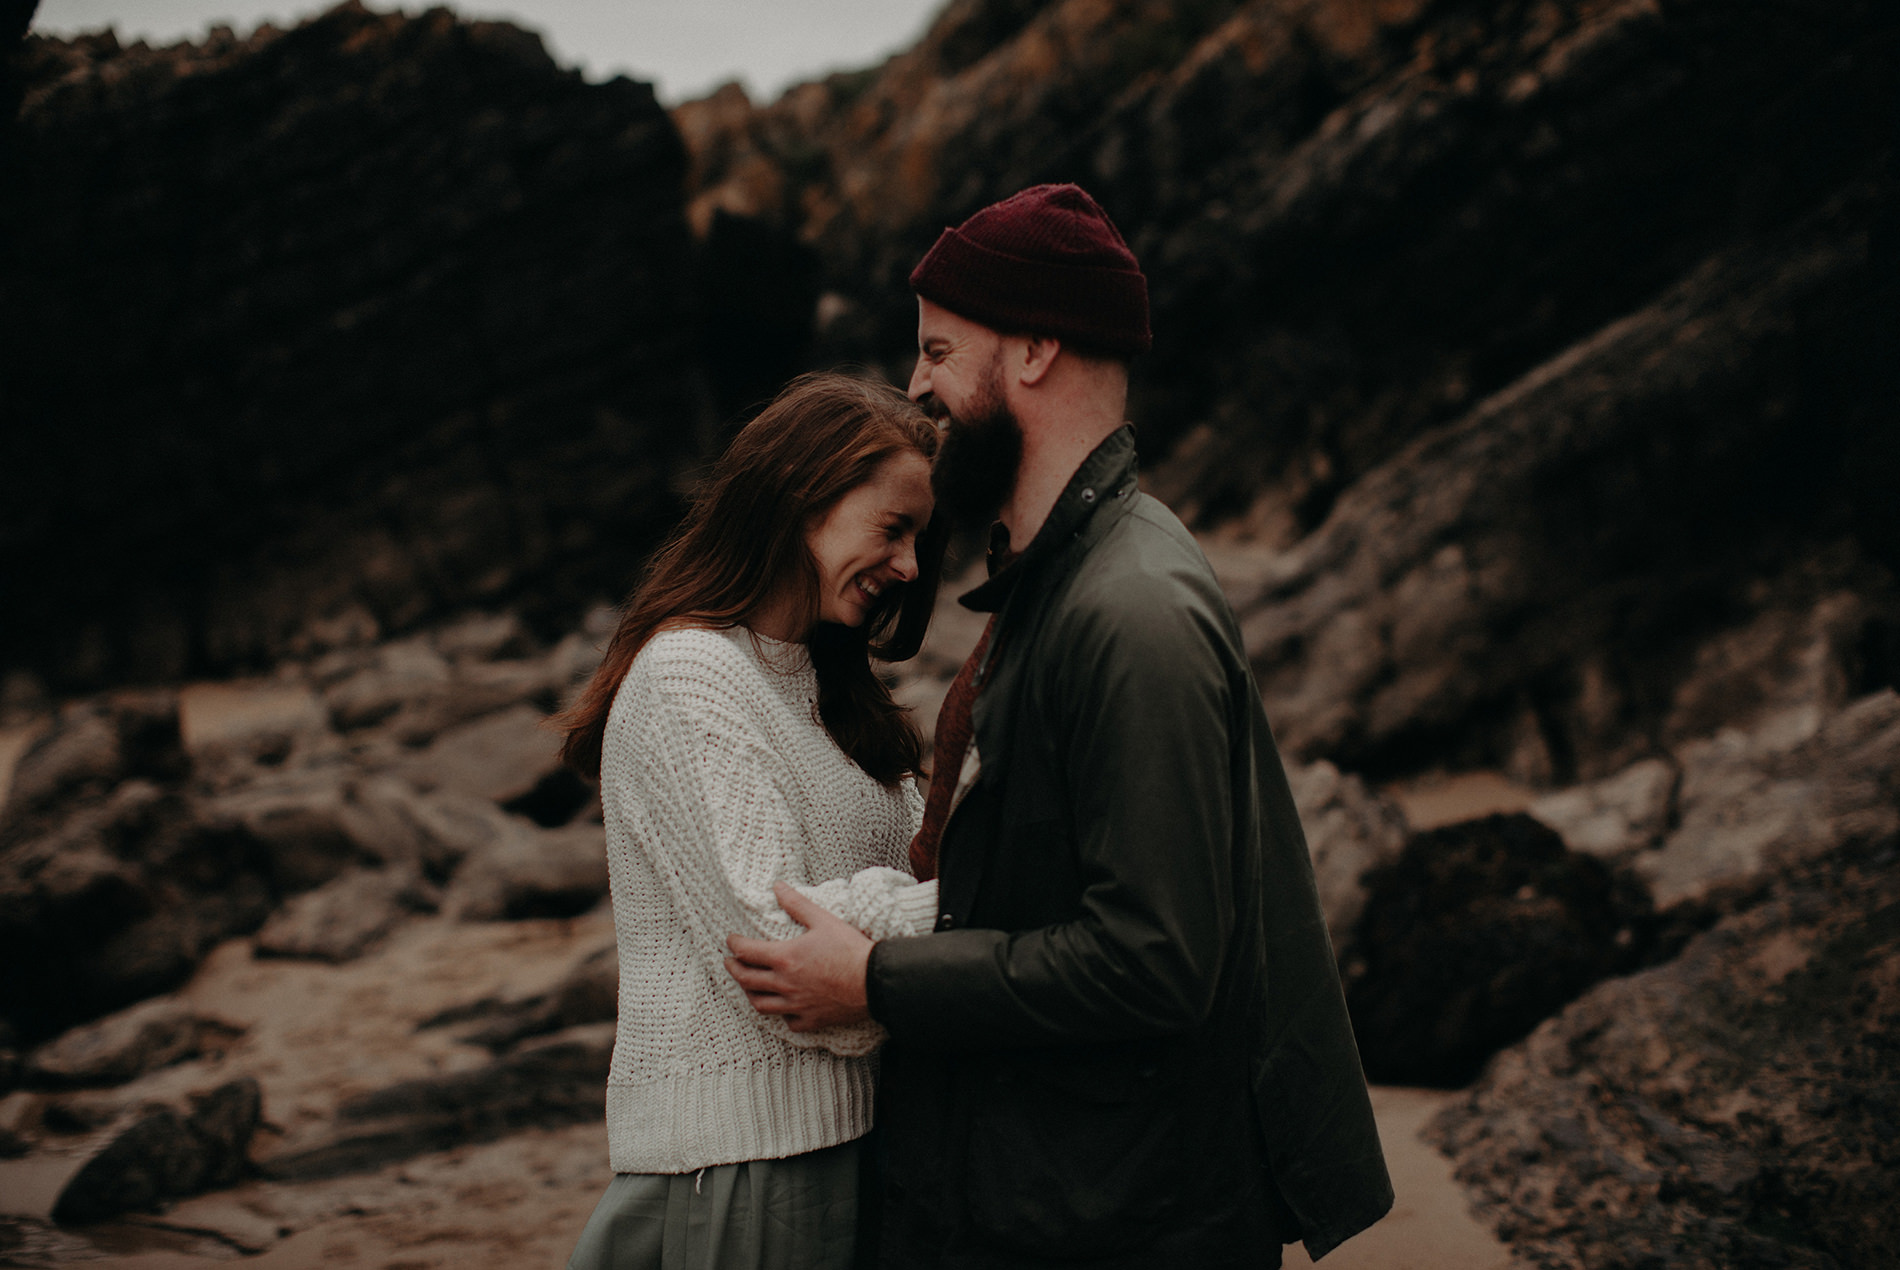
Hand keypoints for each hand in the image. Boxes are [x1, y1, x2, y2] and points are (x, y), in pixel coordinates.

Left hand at [725, 882, 873, 1030]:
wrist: (875, 981)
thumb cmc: (851, 949)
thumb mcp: (823, 920)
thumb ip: (797, 904)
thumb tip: (778, 888)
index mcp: (785, 958)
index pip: (747, 952)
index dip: (734, 944)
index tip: (730, 940)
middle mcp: (785, 984)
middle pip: (746, 980)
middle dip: (733, 969)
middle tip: (729, 962)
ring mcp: (796, 1006)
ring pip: (760, 1005)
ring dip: (750, 994)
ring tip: (748, 986)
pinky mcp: (811, 1020)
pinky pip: (787, 1022)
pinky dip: (781, 1014)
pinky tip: (783, 1007)